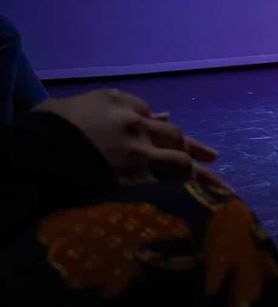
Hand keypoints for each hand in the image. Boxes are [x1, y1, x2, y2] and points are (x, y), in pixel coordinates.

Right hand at [36, 89, 224, 187]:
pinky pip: (165, 188)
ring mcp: (137, 153)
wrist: (34, 152)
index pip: (154, 116)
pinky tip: (195, 203)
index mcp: (120, 103)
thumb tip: (156, 114)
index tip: (178, 141)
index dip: (165, 130)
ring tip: (213, 187)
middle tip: (213, 158)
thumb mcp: (73, 107)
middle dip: (193, 149)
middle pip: (175, 136)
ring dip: (195, 174)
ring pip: (179, 161)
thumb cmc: (45, 128)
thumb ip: (108, 107)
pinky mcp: (132, 180)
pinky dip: (181, 195)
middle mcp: (136, 125)